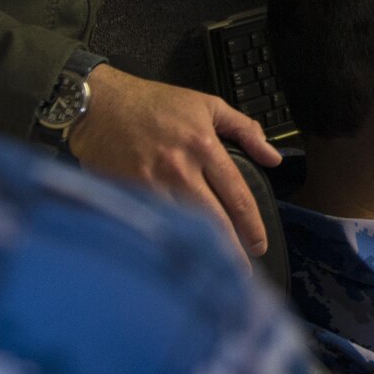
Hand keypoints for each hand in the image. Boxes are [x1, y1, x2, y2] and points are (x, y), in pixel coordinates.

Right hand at [67, 65, 280, 259]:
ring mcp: (152, 185)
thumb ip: (246, 130)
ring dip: (201, 251)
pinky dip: (169, 241)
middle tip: (241, 270)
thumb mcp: (208, 105)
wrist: (99, 104)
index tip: (259, 244)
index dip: (252, 226)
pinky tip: (179, 255)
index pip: (237, 196)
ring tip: (214, 268)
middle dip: (232, 251)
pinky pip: (155, 224)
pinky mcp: (128, 194)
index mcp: (204, 147)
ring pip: (184, 228)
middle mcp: (180, 170)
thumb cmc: (152, 103)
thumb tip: (273, 158)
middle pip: (214, 221)